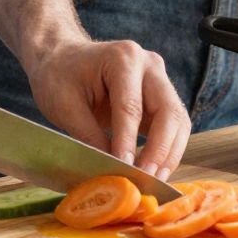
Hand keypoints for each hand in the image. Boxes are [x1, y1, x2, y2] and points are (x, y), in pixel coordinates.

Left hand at [26, 38, 190, 180]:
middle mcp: (149, 65)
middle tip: (146, 179)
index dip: (128, 141)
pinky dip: (167, 149)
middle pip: (167, 112)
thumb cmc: (59, 76)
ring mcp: (159, 79)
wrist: (62, 57)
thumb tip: (109, 171)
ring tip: (153, 180)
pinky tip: (153, 170)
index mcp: (123, 58)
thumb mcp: (65, 106)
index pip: (131, 107)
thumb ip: (89, 136)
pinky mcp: (160, 96)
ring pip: (178, 121)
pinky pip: (174, 125)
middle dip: (160, 150)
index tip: (124, 169)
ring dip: (169, 153)